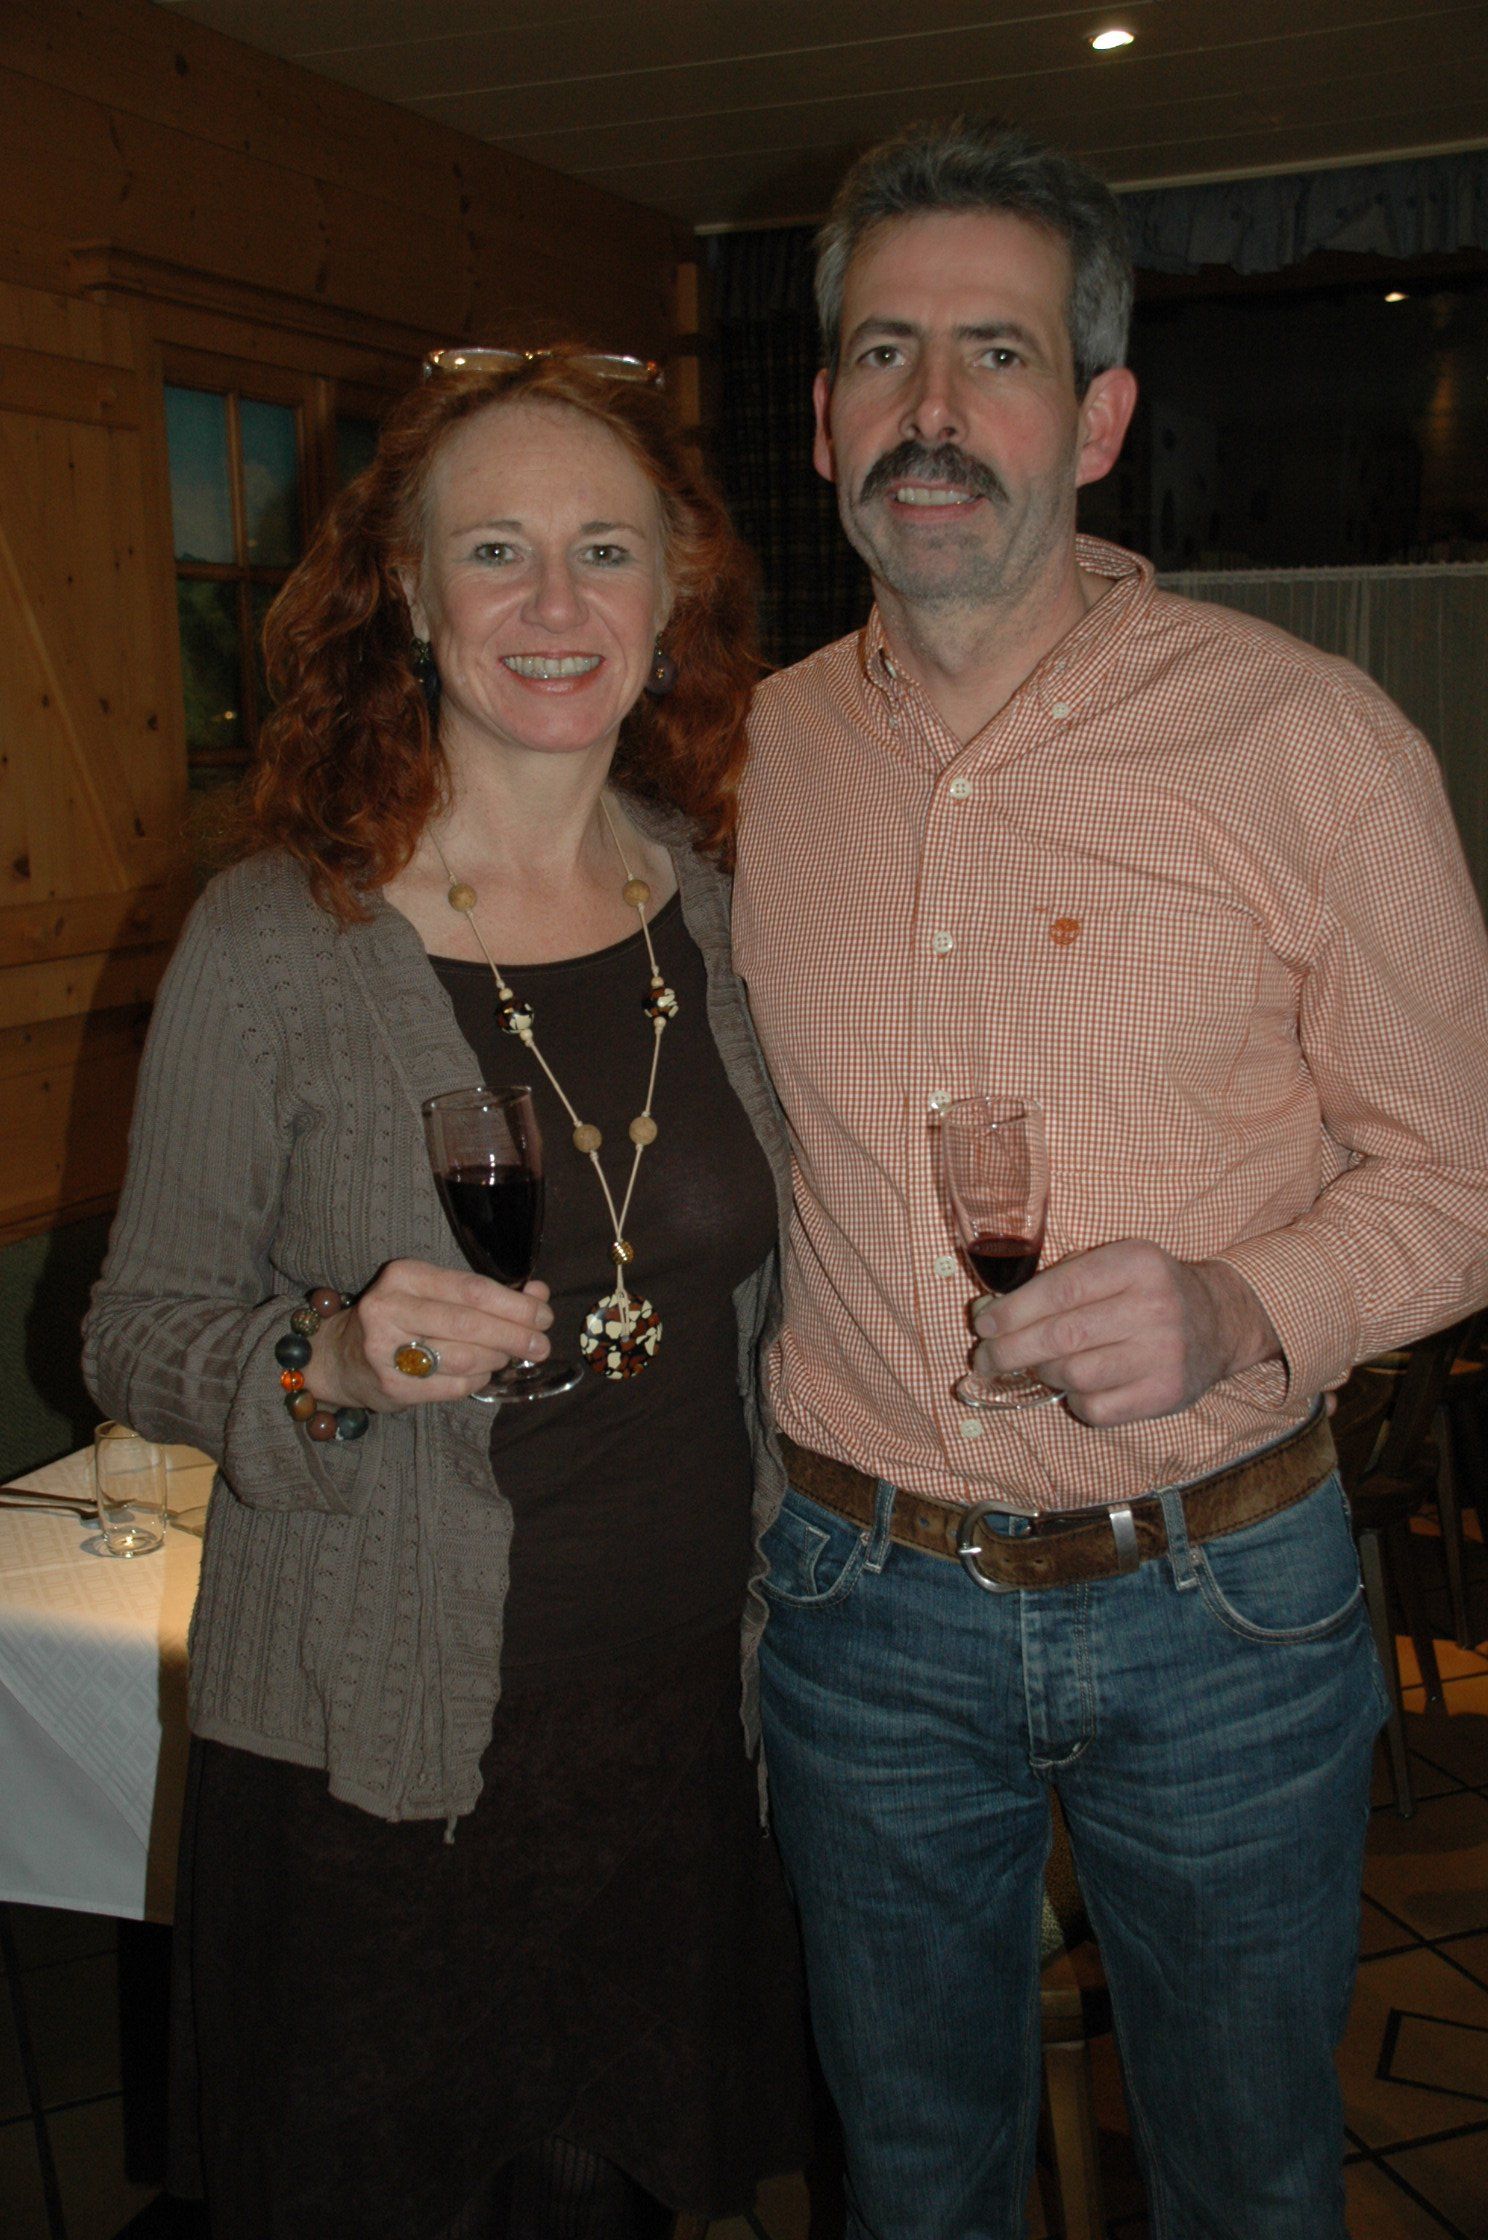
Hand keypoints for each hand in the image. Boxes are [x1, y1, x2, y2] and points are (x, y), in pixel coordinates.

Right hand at [306, 1260, 552, 1411]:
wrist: (341, 1358)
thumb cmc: (400, 1319)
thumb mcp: (436, 1293)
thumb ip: (485, 1292)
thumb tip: (540, 1294)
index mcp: (404, 1276)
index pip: (472, 1289)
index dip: (515, 1305)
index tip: (543, 1315)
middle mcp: (389, 1308)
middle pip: (470, 1323)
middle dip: (515, 1335)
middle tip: (541, 1345)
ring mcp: (386, 1349)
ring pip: (464, 1356)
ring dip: (497, 1358)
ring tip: (507, 1357)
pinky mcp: (392, 1385)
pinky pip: (453, 1384)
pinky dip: (477, 1379)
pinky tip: (481, 1373)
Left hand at [971, 1241, 1279, 1427]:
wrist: (1218, 1321)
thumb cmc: (1149, 1291)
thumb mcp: (1115, 1264)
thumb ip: (1059, 1281)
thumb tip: (990, 1313)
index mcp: (1136, 1263)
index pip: (1061, 1290)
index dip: (1013, 1311)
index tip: (983, 1325)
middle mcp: (1154, 1307)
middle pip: (1062, 1336)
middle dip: (1011, 1350)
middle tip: (985, 1359)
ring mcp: (1163, 1354)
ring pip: (1075, 1374)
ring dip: (1044, 1374)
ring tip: (1039, 1366)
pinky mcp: (1165, 1394)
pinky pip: (1097, 1408)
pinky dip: (1075, 1401)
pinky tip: (1076, 1387)